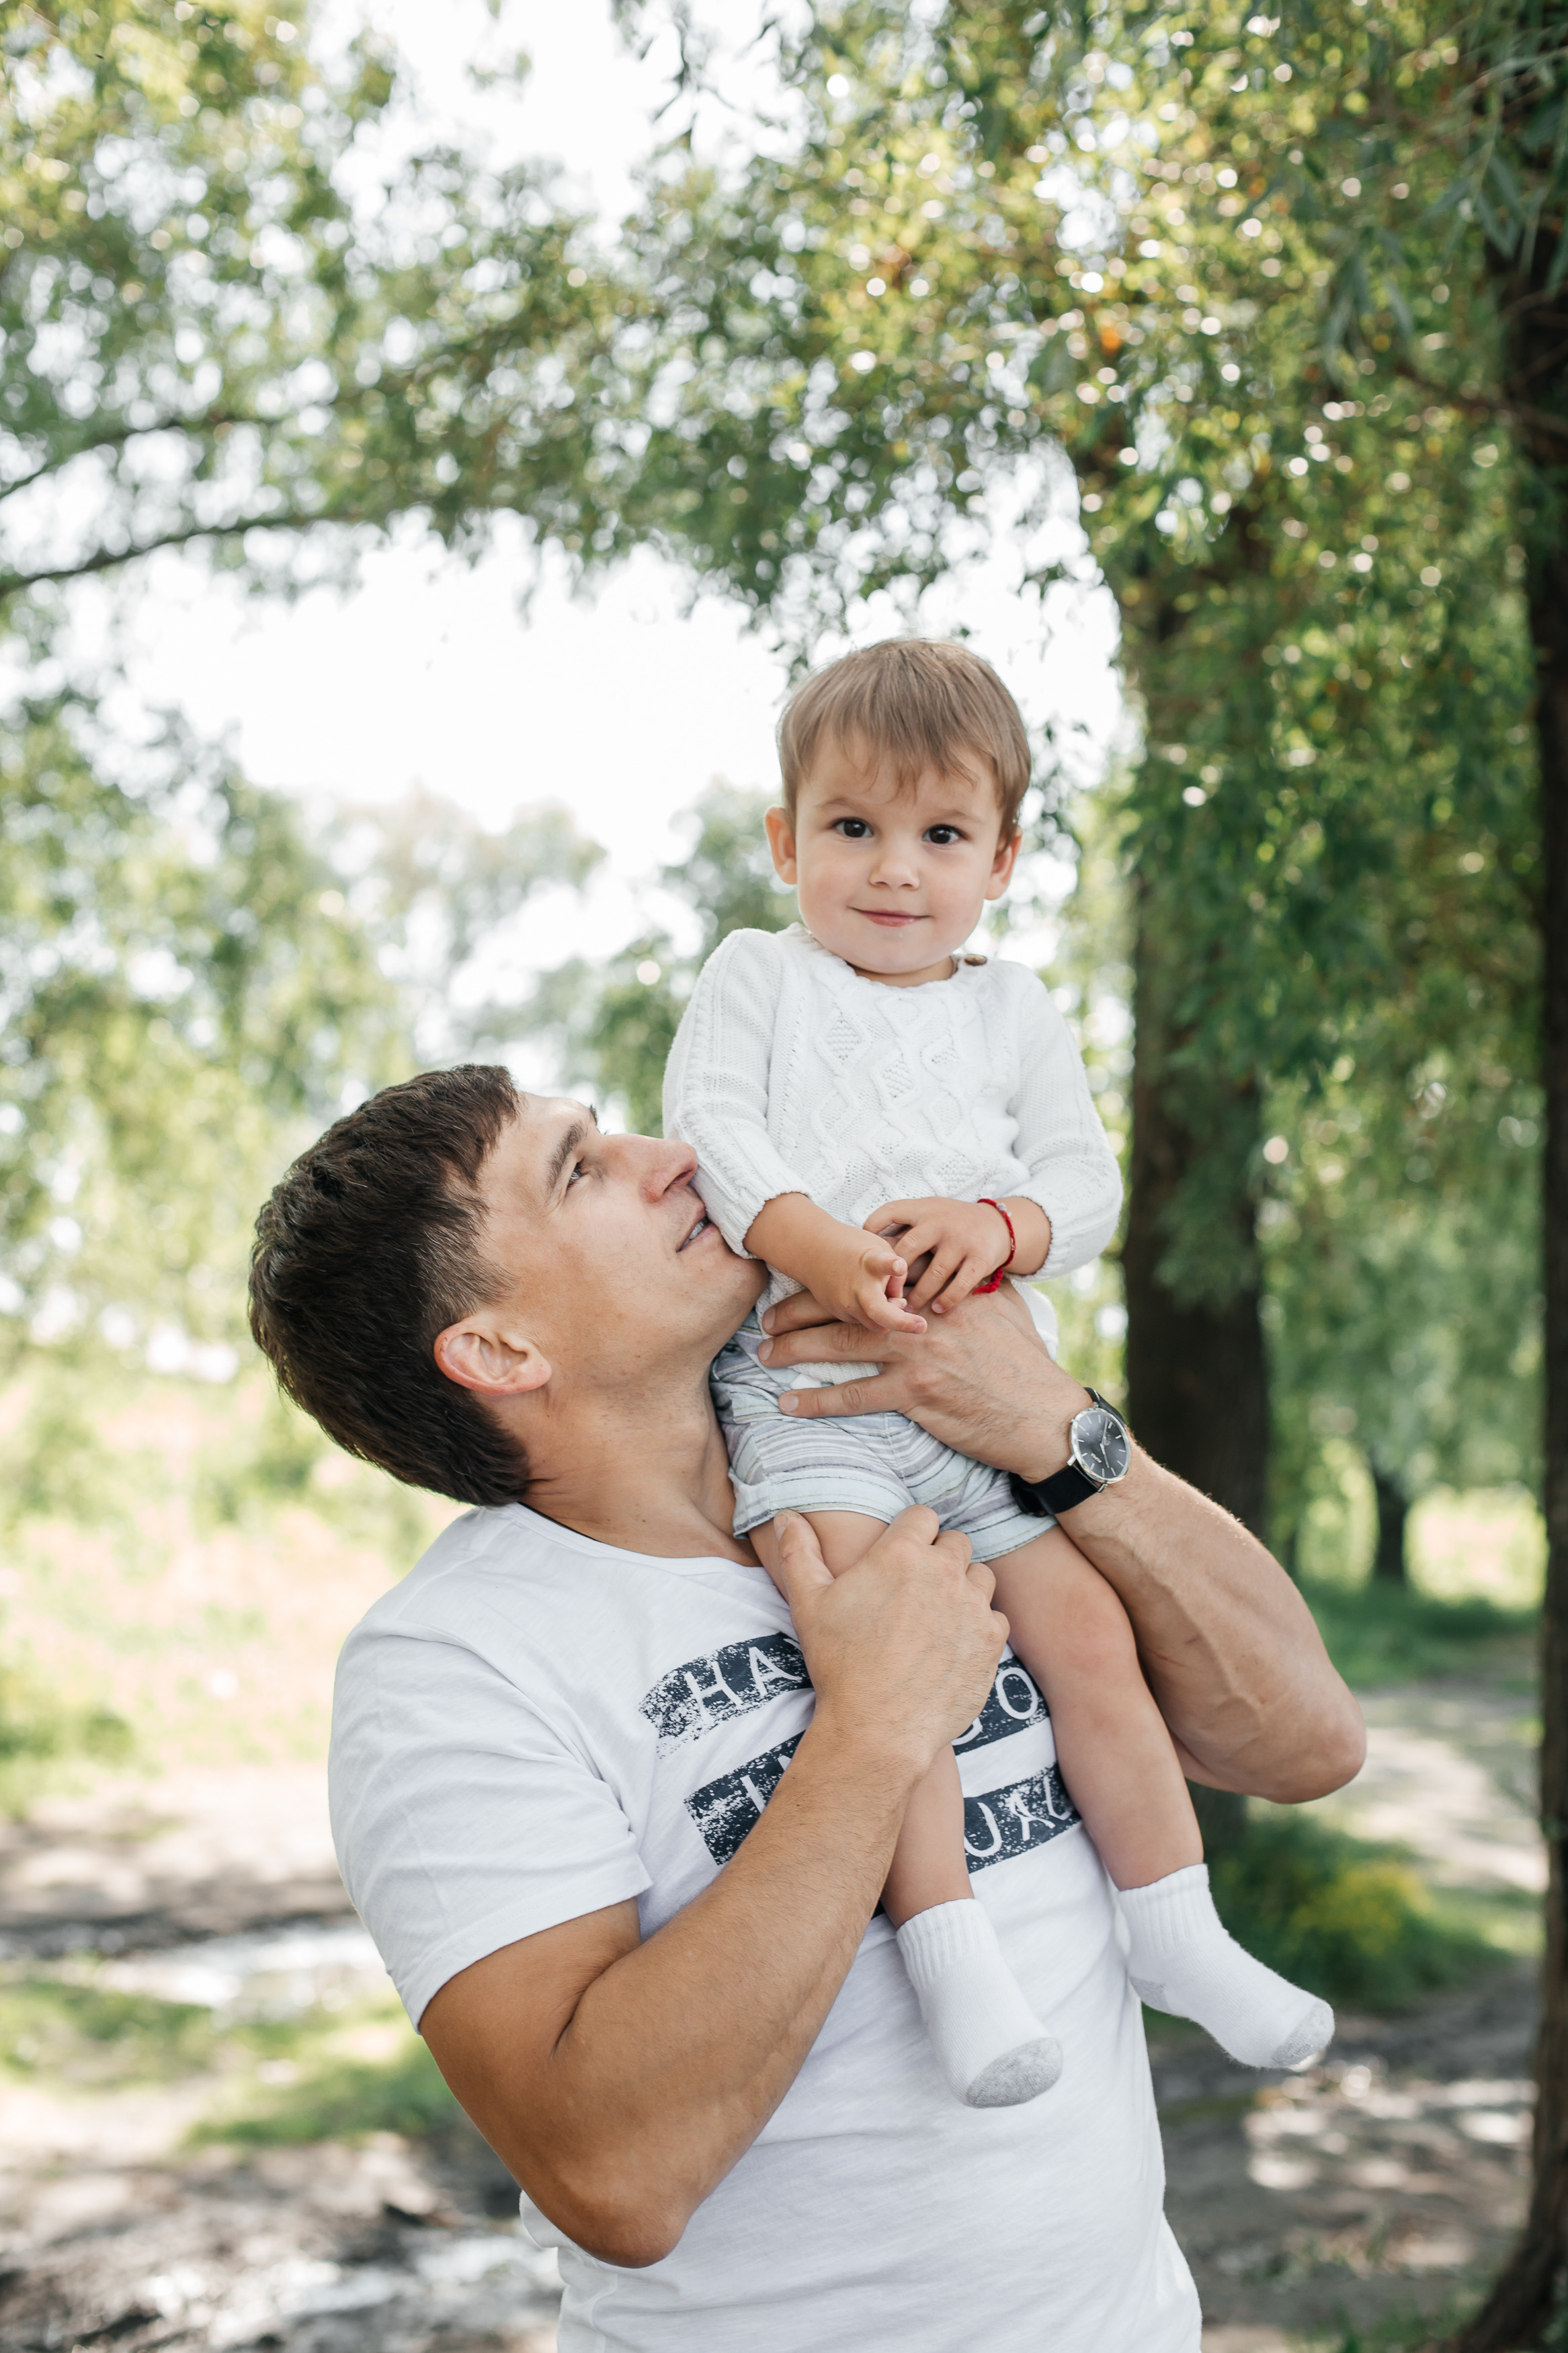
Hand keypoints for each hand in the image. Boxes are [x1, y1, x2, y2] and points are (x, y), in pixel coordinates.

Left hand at [759, 1281, 1086, 1478]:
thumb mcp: (1004, 1308)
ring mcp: (917, 1355)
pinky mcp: (915, 1395)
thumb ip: (970, 1286)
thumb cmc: (1026, 1363)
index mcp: (939, 1290)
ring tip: (764, 1352)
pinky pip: (853, 1397)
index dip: (836, 1277)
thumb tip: (952, 1272)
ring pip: (840, 1345)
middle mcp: (922, 1316)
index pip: (876, 1276)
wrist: (1045, 1416)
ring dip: (795, 1348)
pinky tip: (788, 1403)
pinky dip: (817, 1400)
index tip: (806, 1277)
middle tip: (768, 1316)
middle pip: (847, 1305)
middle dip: (800, 1309)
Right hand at [772, 1506, 1007, 1771]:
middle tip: (914, 1590)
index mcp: (901, 1554)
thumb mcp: (808, 1603)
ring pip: (979, 1577)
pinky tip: (952, 1645)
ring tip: (935, 1617)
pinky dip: (978, 1626)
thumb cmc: (840, 1665)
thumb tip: (785, 1516)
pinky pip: (994, 1617)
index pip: (922, 1516)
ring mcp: (973, 1606)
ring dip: (962, 1588)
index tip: (901, 1555)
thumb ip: (798, 1552)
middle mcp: (944, 1572)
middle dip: (938, 1558)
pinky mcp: (991, 1640)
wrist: (878, 1729)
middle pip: (955, 1543)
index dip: (911, 1532)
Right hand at [804, 1223, 926, 1335]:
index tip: (899, 1265)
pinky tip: (871, 1299)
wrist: (812, 1251)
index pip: (880, 1263)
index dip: (891, 1266)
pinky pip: (864, 1321)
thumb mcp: (881, 1249)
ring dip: (890, 1318)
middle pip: (878, 1310)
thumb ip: (897, 1276)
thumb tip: (900, 1304)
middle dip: (901, 1322)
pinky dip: (873, 1315)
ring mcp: (846, 1302)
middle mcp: (857, 1285)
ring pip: (876, 1323)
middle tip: (922, 1326)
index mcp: (869, 1262)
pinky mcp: (838, 1313)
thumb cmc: (855, 1248)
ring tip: (894, 1302)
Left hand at [864, 1196, 1014, 1314]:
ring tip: (907, 1309)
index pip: (890, 1212)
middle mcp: (941, 1222)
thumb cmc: (952, 1221)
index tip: (864, 1253)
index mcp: (924, 1209)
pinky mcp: (980, 1258)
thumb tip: (863, 1241)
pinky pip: (960, 1284)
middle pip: (909, 1248)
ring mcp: (962, 1240)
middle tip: (883, 1295)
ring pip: (935, 1272)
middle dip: (894, 1274)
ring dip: (919, 1294)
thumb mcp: (928, 1211)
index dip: (872, 1228)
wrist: (998, 1224)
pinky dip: (948, 1299)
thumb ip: (902, 1222)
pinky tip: (937, 1309)